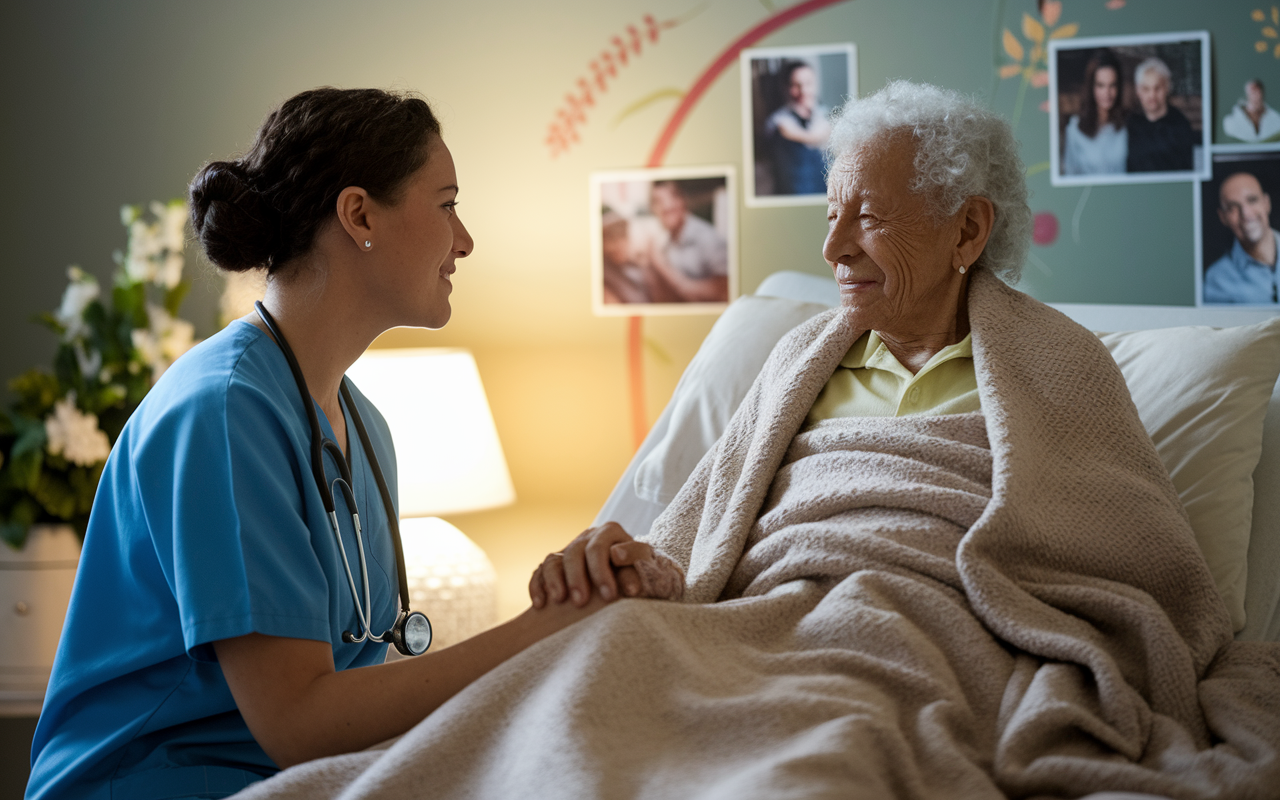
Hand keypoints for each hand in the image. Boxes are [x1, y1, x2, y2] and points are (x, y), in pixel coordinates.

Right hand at [529, 522, 679, 608]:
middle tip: (581, 602)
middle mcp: (587, 538)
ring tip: (560, 601)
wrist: (629, 578)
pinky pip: (538, 573)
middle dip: (577, 578)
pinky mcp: (555, 566)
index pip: (599, 548)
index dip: (601, 572)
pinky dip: (537, 587)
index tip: (609, 597)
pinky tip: (541, 604)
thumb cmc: (639, 572)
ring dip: (554, 581)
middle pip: (573, 553)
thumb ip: (634, 564)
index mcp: (610, 532)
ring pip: (552, 560)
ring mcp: (569, 550)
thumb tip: (620, 564)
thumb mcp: (642, 566)